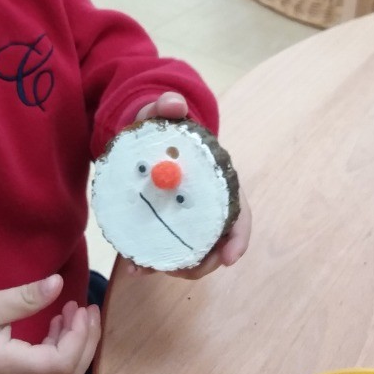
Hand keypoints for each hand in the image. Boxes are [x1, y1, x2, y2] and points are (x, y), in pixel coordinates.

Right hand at [0, 274, 100, 373]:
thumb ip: (24, 298)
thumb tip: (57, 283)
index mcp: (13, 368)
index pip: (61, 364)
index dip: (79, 338)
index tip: (80, 309)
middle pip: (69, 373)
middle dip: (87, 341)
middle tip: (89, 309)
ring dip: (76, 343)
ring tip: (75, 310)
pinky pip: (50, 371)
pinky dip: (62, 348)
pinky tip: (58, 324)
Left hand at [129, 92, 251, 279]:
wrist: (148, 139)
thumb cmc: (164, 129)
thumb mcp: (164, 114)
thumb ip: (167, 106)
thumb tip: (173, 104)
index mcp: (218, 184)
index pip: (239, 214)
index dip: (238, 238)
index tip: (230, 259)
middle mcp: (207, 207)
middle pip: (215, 244)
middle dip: (199, 263)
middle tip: (174, 269)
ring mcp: (186, 219)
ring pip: (189, 253)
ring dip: (172, 266)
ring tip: (145, 267)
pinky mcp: (164, 225)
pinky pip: (164, 249)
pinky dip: (151, 260)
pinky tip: (134, 265)